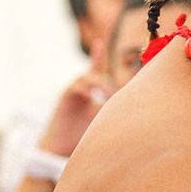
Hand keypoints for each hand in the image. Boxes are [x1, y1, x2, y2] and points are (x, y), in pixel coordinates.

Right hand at [38, 41, 114, 156]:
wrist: (59, 149)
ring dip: (98, 83)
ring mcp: (71, 93)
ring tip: (108, 95)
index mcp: (88, 93)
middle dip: (106, 82)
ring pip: (85, 78)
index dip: (97, 56)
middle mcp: (79, 90)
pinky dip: (84, 89)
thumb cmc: (80, 136)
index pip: (95, 72)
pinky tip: (91, 97)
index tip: (99, 42)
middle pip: (94, 75)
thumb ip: (111, 110)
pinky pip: (74, 87)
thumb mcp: (100, 121)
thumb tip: (130, 104)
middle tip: (116, 95)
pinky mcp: (64, 99)